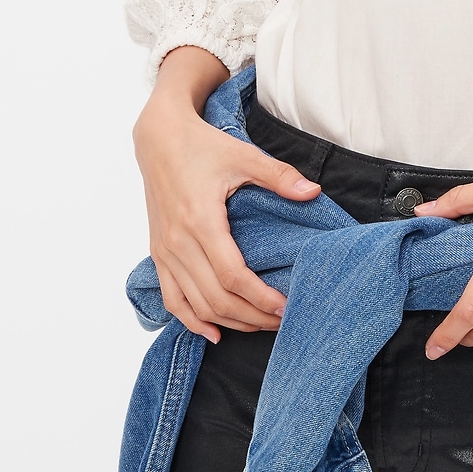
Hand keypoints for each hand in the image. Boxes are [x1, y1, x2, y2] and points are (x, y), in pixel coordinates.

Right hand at [135, 47, 320, 342]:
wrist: (159, 140)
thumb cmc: (202, 147)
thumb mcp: (243, 156)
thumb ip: (279, 176)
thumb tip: (313, 192)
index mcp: (200, 221)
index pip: (232, 276)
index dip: (259, 298)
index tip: (285, 307)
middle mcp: (178, 242)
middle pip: (216, 298)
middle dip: (251, 316)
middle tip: (281, 321)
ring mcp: (165, 252)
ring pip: (195, 304)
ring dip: (228, 321)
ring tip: (259, 326)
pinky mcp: (158, 254)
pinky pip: (172, 298)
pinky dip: (191, 320)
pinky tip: (213, 331)